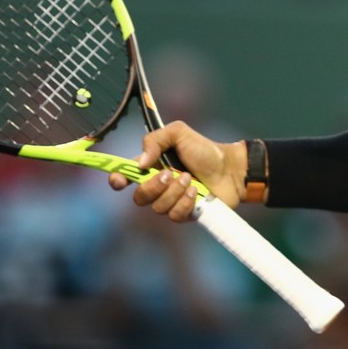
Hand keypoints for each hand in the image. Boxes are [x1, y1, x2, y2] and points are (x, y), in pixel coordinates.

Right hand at [108, 121, 244, 221]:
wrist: (230, 168)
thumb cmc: (204, 150)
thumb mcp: (179, 133)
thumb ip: (155, 140)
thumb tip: (140, 163)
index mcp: (151, 166)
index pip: (125, 176)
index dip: (117, 180)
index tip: (119, 180)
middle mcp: (157, 186)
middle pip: (139, 197)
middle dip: (153, 186)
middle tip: (170, 174)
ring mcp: (170, 202)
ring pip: (157, 207)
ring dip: (174, 191)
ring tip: (190, 179)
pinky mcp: (183, 214)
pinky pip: (174, 215)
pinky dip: (185, 202)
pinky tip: (196, 192)